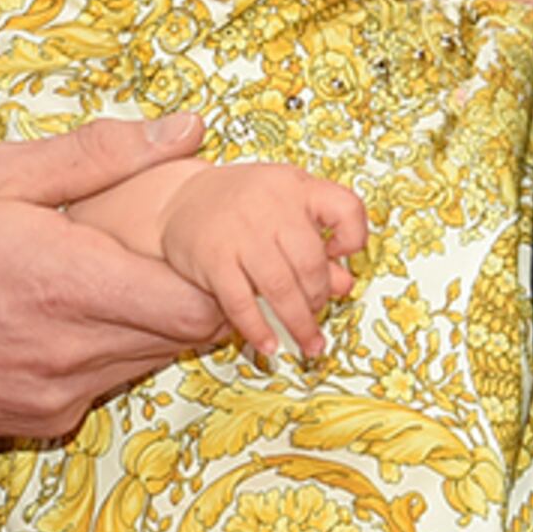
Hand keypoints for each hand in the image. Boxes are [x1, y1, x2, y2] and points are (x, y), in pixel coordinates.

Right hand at [0, 113, 231, 436]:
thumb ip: (99, 155)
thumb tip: (182, 132)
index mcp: (71, 286)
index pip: (200, 307)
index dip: (217, 273)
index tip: (200, 237)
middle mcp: (73, 354)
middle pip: (184, 337)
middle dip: (185, 290)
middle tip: (155, 246)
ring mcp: (56, 396)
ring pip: (145, 362)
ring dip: (144, 320)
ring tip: (102, 272)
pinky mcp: (37, 420)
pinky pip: (100, 384)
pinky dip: (101, 349)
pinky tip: (60, 312)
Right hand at [157, 163, 367, 358]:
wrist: (179, 200)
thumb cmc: (241, 204)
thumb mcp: (286, 209)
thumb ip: (318, 244)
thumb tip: (345, 285)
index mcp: (297, 187)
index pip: (345, 208)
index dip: (353, 238)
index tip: (343, 256)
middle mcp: (271, 205)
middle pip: (311, 262)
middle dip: (319, 297)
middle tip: (317, 312)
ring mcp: (240, 232)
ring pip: (281, 288)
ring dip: (298, 324)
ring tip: (308, 344)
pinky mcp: (213, 258)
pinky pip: (242, 303)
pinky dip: (258, 329)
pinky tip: (269, 344)